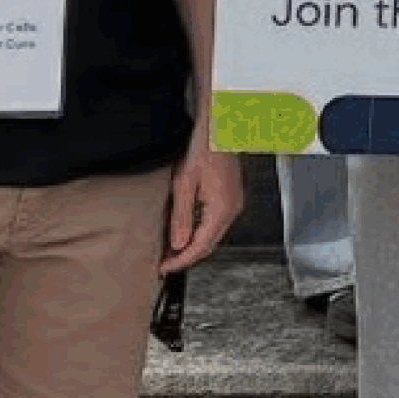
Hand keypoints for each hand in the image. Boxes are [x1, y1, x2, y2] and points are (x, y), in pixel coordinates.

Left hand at [162, 143, 243, 272]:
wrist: (219, 129)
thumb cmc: (203, 149)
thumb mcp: (184, 184)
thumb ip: (181, 217)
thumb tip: (177, 244)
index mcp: (222, 209)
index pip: (200, 246)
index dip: (181, 260)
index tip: (164, 268)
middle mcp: (232, 210)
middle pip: (209, 244)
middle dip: (187, 256)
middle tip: (165, 263)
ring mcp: (234, 203)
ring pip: (213, 234)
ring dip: (193, 244)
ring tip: (172, 250)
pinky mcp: (231, 197)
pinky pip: (216, 222)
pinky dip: (200, 231)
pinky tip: (186, 230)